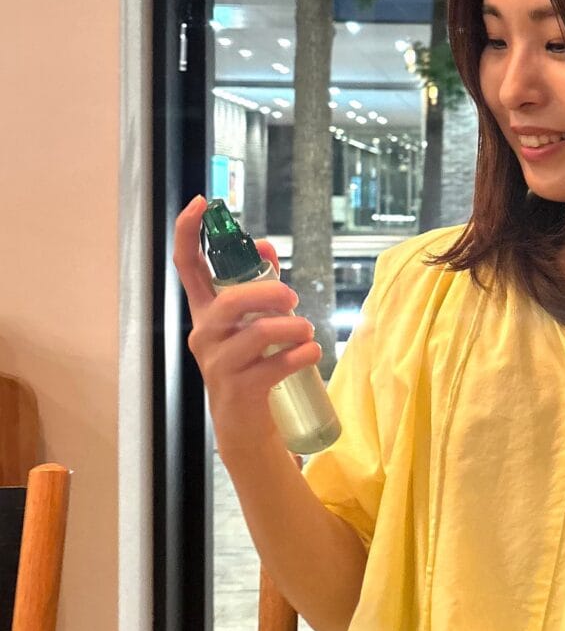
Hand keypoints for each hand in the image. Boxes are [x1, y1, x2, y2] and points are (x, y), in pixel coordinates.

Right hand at [172, 195, 321, 452]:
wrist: (248, 426)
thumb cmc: (253, 367)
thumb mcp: (253, 323)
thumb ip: (260, 286)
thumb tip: (266, 246)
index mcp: (206, 313)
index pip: (186, 267)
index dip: (188, 233)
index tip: (202, 204)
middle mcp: (205, 335)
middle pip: (231, 301)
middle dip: (269, 293)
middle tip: (293, 298)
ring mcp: (218, 365)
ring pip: (258, 333)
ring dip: (294, 328)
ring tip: (307, 332)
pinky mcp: (239, 390)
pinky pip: (274, 365)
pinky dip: (301, 355)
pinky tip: (311, 353)